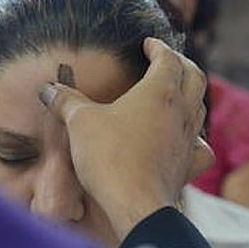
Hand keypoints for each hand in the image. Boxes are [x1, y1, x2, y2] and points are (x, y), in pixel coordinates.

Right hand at [39, 38, 213, 240]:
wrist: (135, 204)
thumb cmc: (109, 157)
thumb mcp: (80, 123)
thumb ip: (66, 101)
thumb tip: (48, 89)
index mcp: (159, 91)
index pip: (168, 58)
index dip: (158, 47)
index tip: (148, 43)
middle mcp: (181, 111)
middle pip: (195, 77)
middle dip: (183, 64)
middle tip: (167, 60)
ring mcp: (189, 139)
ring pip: (200, 108)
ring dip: (190, 96)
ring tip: (176, 94)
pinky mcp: (188, 165)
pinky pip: (200, 145)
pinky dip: (194, 137)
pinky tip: (185, 141)